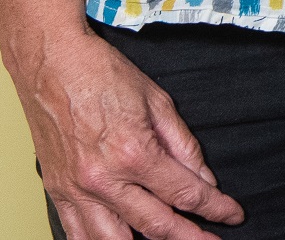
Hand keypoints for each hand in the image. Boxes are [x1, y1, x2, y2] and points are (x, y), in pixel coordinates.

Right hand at [14, 26, 240, 239]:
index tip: (232, 215)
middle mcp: (104, 179)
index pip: (185, 194)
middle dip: (190, 239)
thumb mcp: (158, 101)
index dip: (216, 209)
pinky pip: (76, 235)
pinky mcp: (57, 192)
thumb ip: (184, 146)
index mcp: (134, 153)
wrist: (51, 63)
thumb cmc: (102, 74)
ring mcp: (76, 190)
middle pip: (156, 226)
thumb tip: (205, 179)